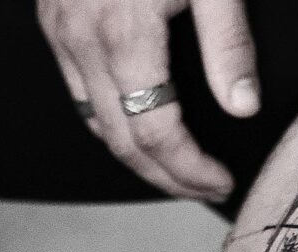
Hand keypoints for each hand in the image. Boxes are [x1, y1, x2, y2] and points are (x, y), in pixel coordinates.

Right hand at [38, 0, 259, 200]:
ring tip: (178, 169)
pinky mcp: (54, 17)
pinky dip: (111, 122)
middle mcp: (82, 40)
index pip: (156, 134)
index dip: (190, 169)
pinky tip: (139, 126)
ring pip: (95, 123)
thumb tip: (242, 108)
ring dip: (137, 156)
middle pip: (122, 142)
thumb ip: (227, 43)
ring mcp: (61, 30)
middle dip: (166, 176)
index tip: (222, 181)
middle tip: (204, 187)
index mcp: (123, 35)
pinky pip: (78, 92)